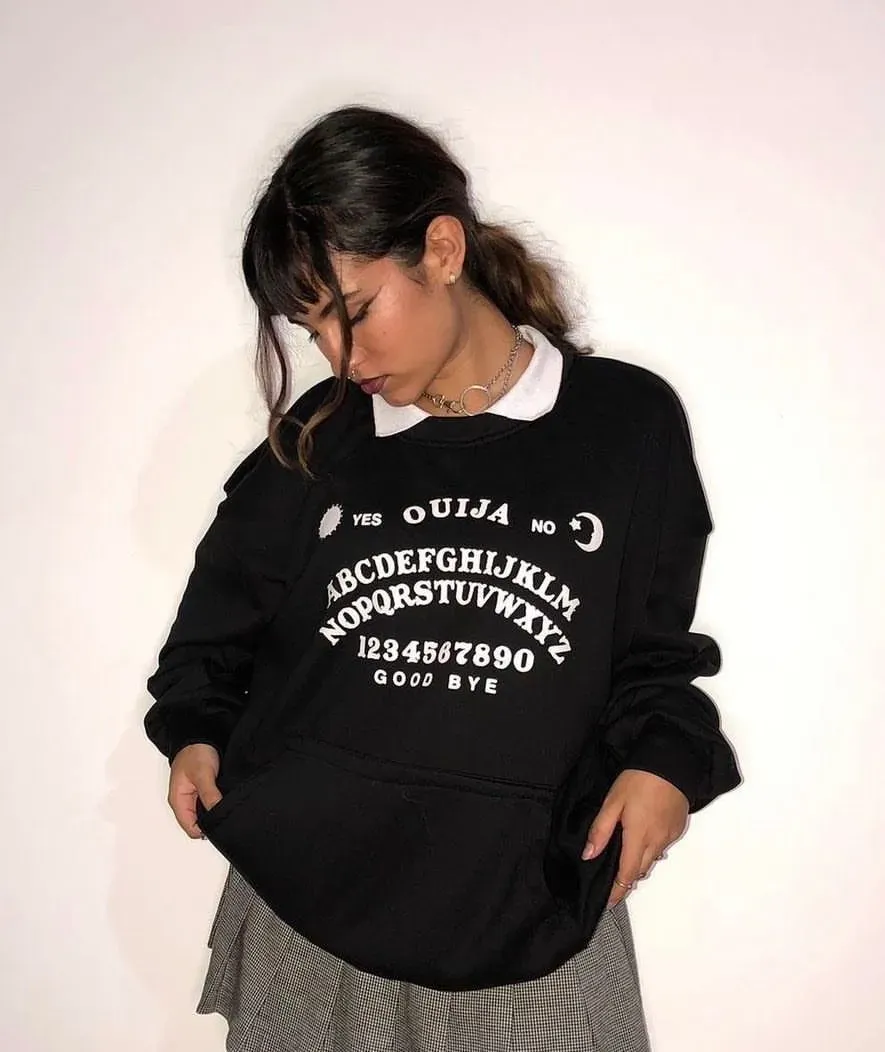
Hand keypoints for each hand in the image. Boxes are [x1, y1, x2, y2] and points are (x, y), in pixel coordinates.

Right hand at [168, 743, 221, 838]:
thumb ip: (209, 795)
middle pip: (198, 824)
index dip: (207, 829)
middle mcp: (185, 801)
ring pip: (206, 814)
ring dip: (216, 811)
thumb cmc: (195, 751)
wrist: (199, 735)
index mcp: (178, 801)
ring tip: (227, 805)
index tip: (222, 822)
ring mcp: (194, 796)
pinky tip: (225, 799)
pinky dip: (218, 803)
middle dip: (212, 822)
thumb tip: (218, 814)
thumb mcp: (203, 774)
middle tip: (227, 814)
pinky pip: (210, 804)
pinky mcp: (203, 790)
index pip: (191, 829)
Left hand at [581, 769, 688, 905]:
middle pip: (640, 871)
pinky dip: (651, 849)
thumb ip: (600, 830)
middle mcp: (657, 842)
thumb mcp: (613, 801)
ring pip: (652, 860)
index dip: (617, 891)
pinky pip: (662, 847)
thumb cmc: (639, 779)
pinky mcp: (678, 828)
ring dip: (638, 864)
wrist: (671, 762)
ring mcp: (670, 836)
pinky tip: (642, 838)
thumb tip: (589, 855)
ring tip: (624, 859)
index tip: (608, 902)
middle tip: (612, 881)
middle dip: (626, 879)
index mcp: (638, 837)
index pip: (627, 875)